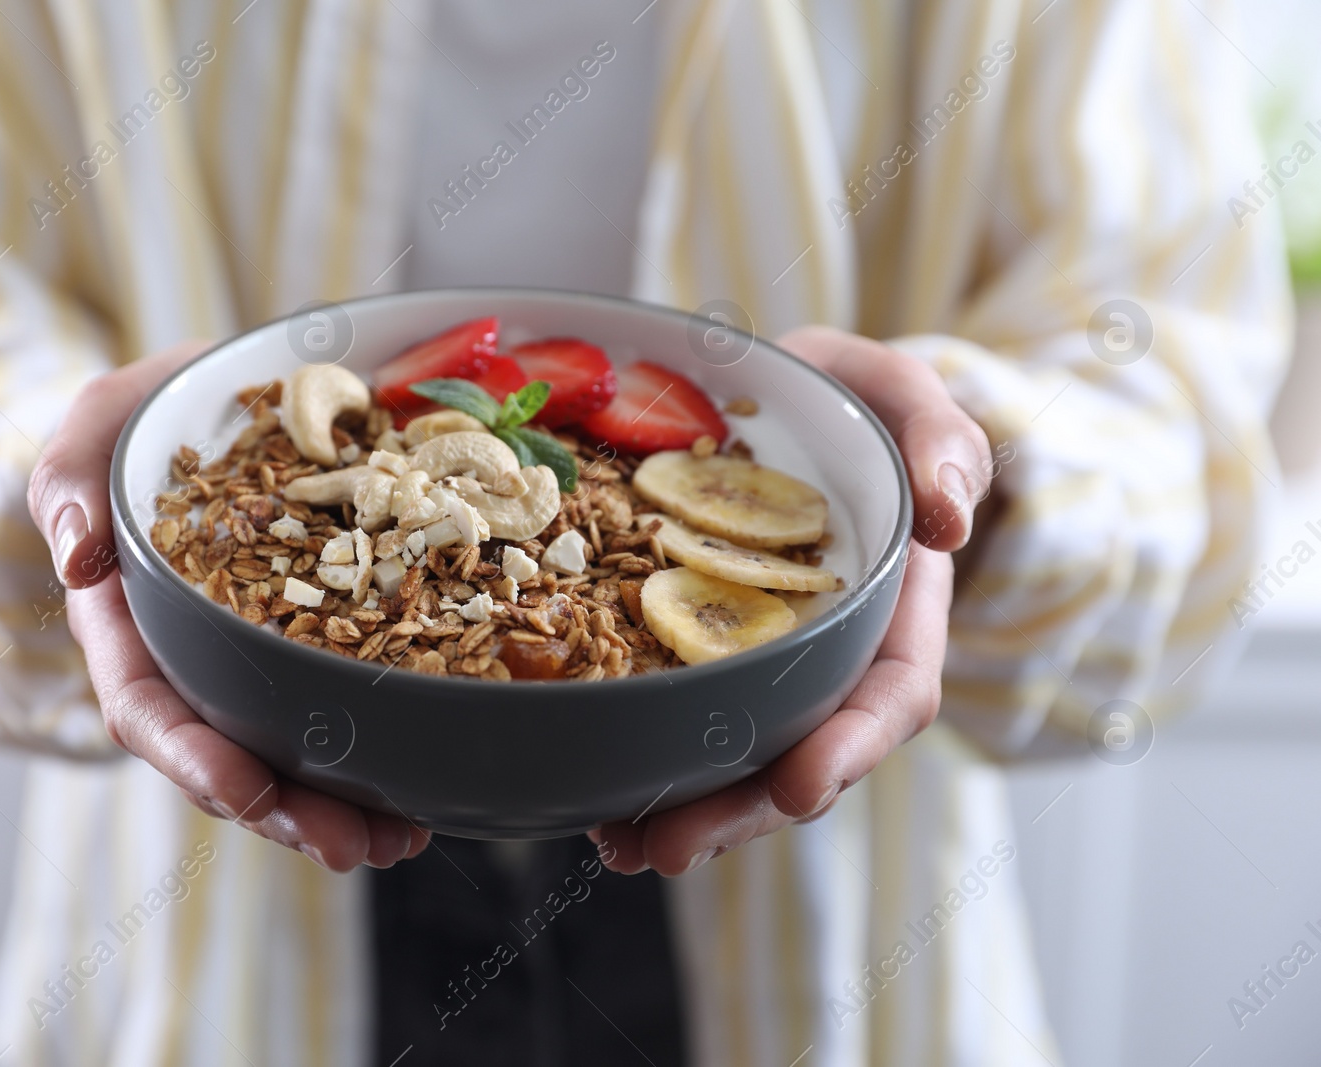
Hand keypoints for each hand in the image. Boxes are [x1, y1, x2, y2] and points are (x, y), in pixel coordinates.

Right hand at [27, 341, 428, 871]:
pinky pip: (337, 712)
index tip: (245, 790)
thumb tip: (77, 557)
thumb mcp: (99, 425)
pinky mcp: (308, 645)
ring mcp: (247, 661)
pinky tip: (422, 793)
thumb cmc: (146, 417)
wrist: (218, 404)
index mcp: (126, 622)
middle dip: (283, 810)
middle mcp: (186, 658)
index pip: (147, 706)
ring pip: (284, 754)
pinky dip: (377, 757)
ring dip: (339, 808)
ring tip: (402, 839)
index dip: (192, 756)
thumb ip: (70, 476)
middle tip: (353, 846)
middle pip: (226, 755)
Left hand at [592, 326, 991, 875]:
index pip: (888, 693)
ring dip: (684, 810)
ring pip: (737, 756)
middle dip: (743, 809)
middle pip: (802, 752)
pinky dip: (640, 759)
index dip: (848, 746)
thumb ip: (941, 438)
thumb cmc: (856, 403)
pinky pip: (679, 716)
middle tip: (668, 848)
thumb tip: (951, 518)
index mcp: (894, 606)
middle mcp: (831, 652)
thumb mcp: (903, 396)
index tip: (799, 787)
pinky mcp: (701, 649)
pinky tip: (592, 798)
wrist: (787, 404)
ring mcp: (766, 660)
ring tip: (618, 846)